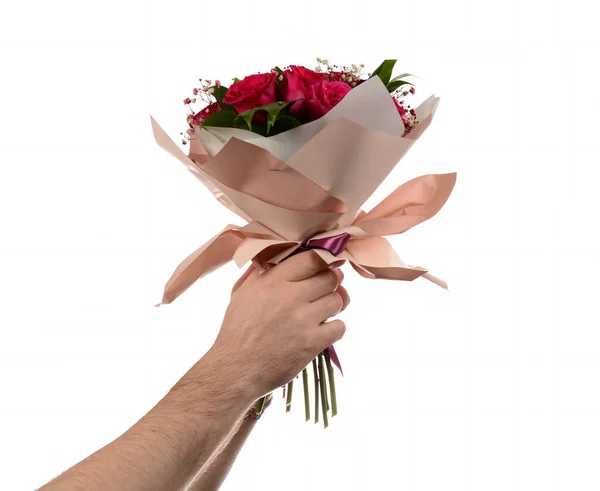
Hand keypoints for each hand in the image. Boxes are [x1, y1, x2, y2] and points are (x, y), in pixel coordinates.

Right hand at [206, 251, 349, 402]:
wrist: (234, 369)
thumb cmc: (236, 330)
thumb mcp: (240, 293)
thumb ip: (259, 272)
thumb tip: (275, 253)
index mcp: (271, 281)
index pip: (312, 258)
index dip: (324, 261)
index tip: (325, 267)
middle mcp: (289, 297)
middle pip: (330, 277)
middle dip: (332, 282)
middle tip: (325, 289)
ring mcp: (302, 320)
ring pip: (338, 300)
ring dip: (334, 305)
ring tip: (323, 311)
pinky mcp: (311, 343)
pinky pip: (340, 327)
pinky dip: (335, 328)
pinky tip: (323, 331)